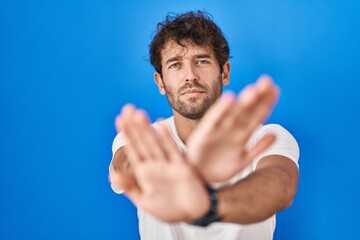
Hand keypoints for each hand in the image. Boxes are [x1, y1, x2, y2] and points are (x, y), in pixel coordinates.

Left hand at [117, 105, 209, 221]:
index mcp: (145, 173)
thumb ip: (131, 188)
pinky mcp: (182, 167)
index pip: (133, 150)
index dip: (126, 135)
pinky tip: (160, 125)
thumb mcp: (145, 201)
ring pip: (155, 143)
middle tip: (127, 108)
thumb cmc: (169, 209)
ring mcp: (168, 165)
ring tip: (139, 113)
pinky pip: (173, 150)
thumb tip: (112, 176)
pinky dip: (166, 139)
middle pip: (142, 142)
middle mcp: (155, 166)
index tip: (119, 120)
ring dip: (146, 129)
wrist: (193, 214)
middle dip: (134, 126)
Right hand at [186, 75, 279, 182]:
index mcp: (241, 135)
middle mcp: (231, 129)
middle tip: (267, 81)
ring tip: (253, 90)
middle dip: (257, 97)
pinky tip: (229, 99)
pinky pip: (214, 120)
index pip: (256, 115)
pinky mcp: (204, 134)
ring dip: (243, 102)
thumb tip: (276, 135)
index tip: (276, 90)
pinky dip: (221, 110)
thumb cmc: (220, 168)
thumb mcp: (242, 161)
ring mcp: (218, 131)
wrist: (198, 178)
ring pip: (233, 113)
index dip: (266, 103)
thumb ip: (258, 148)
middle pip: (247, 111)